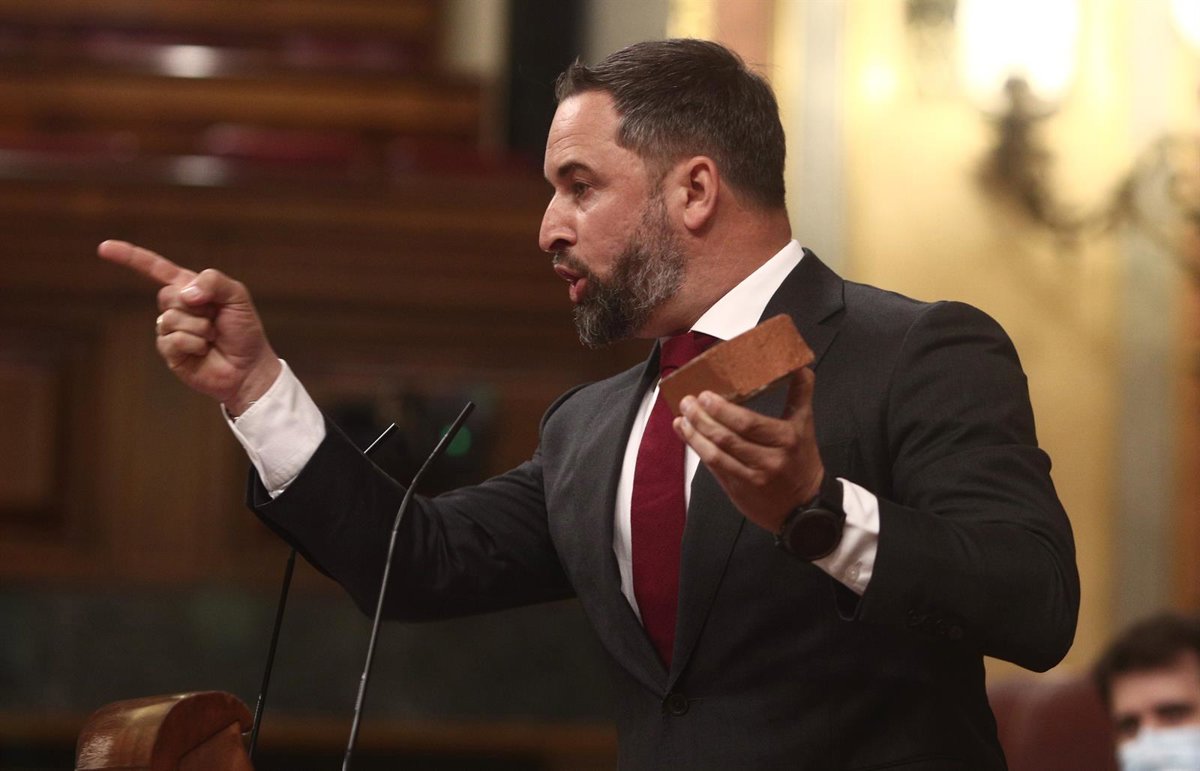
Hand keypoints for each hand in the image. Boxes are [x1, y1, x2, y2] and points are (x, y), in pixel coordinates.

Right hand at [97, 240, 280, 413]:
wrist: (249, 367)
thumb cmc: (244, 330)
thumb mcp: (238, 297)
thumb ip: (214, 282)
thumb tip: (185, 293)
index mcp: (190, 288)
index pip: (156, 269)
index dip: (130, 257)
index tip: (104, 247)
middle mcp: (176, 307)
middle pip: (168, 295)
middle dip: (197, 306)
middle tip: (216, 318)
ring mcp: (170, 330)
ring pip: (170, 319)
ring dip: (199, 328)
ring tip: (213, 337)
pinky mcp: (169, 351)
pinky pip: (172, 340)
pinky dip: (194, 344)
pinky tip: (204, 350)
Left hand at [672, 369, 823, 533]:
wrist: (803, 508)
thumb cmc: (802, 460)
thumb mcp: (805, 426)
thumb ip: (801, 394)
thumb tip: (798, 364)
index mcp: (785, 439)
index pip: (749, 423)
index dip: (723, 410)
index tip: (706, 395)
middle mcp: (768, 460)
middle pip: (728, 438)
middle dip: (702, 419)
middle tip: (688, 402)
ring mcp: (751, 478)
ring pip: (716, 455)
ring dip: (694, 435)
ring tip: (681, 417)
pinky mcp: (737, 490)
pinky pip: (713, 467)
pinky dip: (697, 449)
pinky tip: (686, 434)